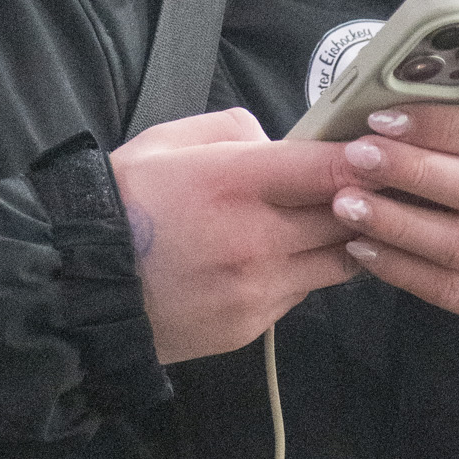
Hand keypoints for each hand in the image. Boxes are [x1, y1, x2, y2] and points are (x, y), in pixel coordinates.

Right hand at [110, 110, 357, 364]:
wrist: (78, 288)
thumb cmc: (124, 204)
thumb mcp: (167, 142)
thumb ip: (234, 131)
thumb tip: (282, 145)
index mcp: (233, 182)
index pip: (329, 169)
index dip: (364, 160)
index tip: (380, 153)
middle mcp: (255, 239)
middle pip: (348, 219)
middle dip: (362, 201)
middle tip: (370, 187)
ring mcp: (257, 289)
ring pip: (338, 262)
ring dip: (340, 241)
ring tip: (325, 224)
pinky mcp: (252, 326)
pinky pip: (301, 293)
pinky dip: (301, 274)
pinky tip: (276, 260)